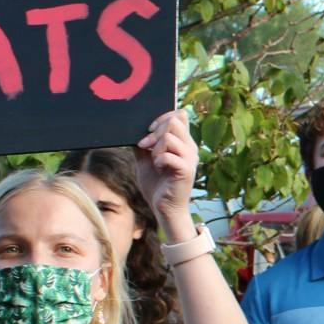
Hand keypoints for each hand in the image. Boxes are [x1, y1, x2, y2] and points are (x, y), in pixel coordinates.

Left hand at [136, 109, 197, 224]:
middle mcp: (190, 147)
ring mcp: (189, 159)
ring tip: (154, 160)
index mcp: (183, 142)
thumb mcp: (146, 159)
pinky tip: (159, 169)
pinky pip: (168, 155)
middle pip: (174, 121)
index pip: (180, 115)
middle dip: (154, 130)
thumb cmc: (157, 184)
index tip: (149, 129)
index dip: (162, 116)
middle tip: (144, 145)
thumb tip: (133, 128)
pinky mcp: (186, 170)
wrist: (164, 208)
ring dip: (155, 147)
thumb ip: (144, 143)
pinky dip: (158, 160)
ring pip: (169, 137)